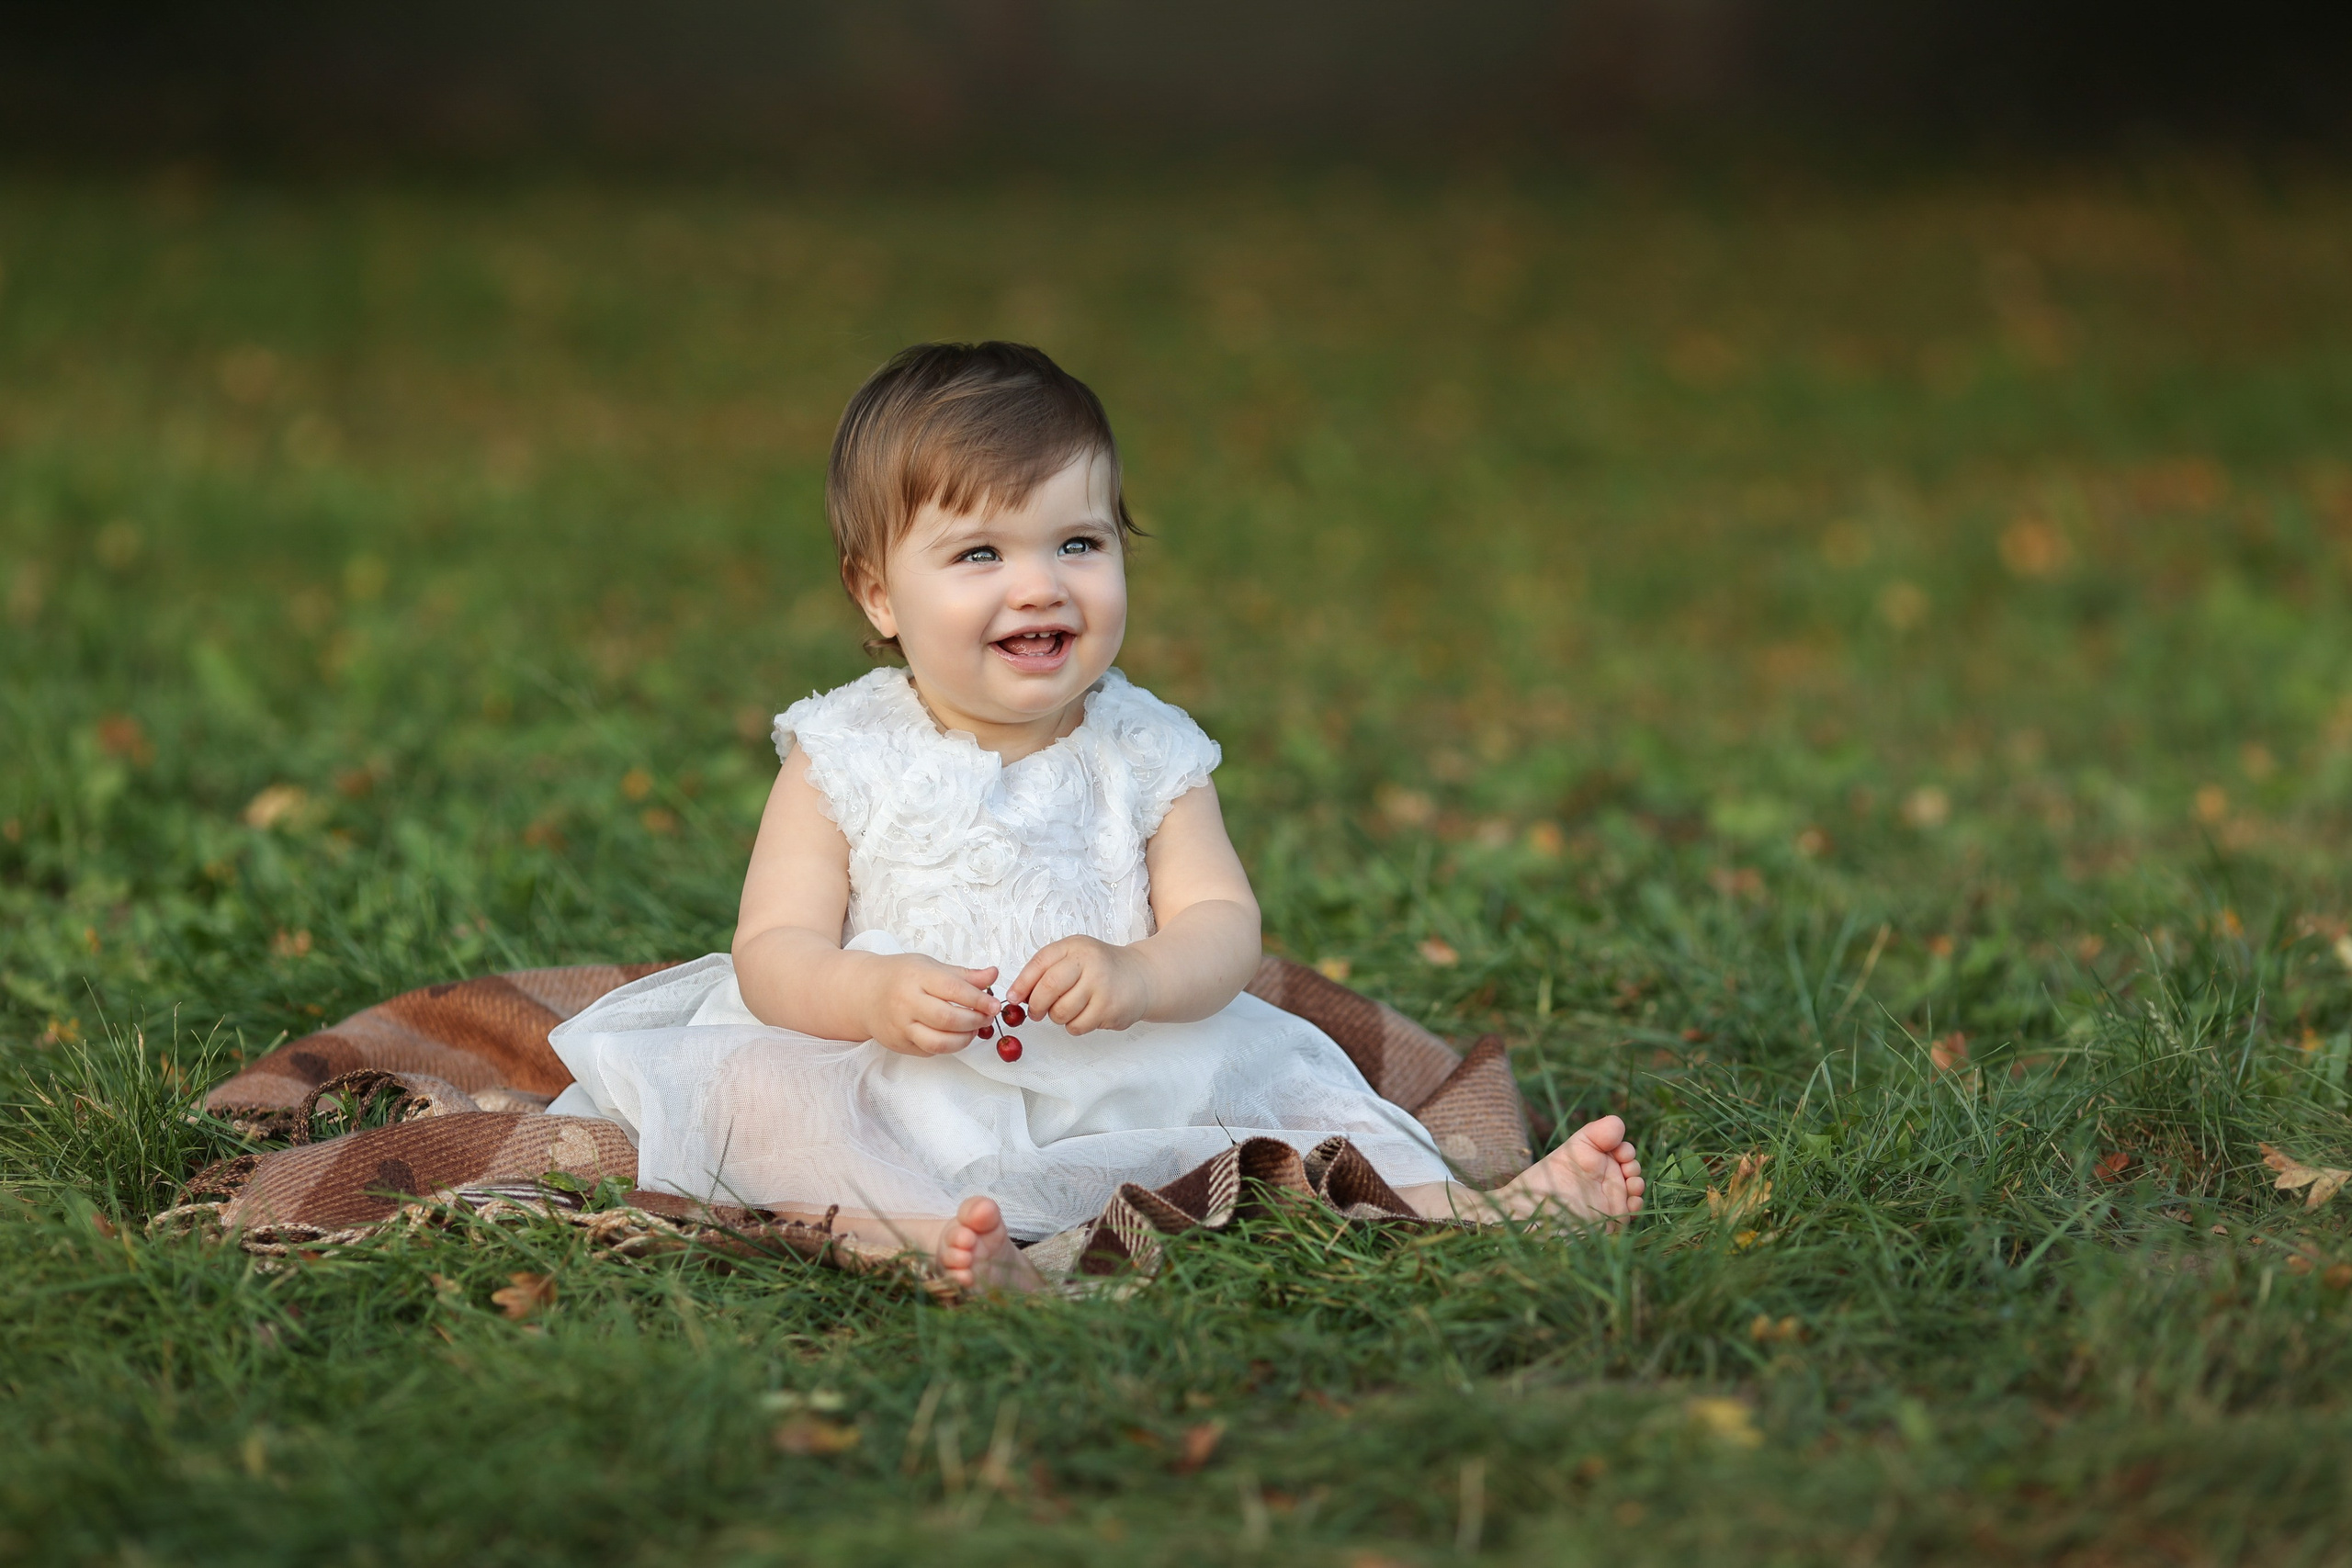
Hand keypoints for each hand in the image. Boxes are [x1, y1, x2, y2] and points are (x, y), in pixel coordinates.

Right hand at [862, 956, 998, 1056]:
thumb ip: (964, 974)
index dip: (979, 1000)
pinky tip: (954, 1035)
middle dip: (975, 1021)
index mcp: (916, 977)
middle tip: (987, 1017)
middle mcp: (906, 1003)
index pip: (953, 990)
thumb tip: (993, 975)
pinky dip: (948, 1046)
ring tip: (973, 1029)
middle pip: (948, 1019)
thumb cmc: (899, 976)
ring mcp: (900, 1027)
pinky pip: (930, 1051)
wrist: (863, 994)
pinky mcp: (899, 1045)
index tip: (995, 1005)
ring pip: (939, 1042)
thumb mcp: (930, 966)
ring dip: (964, 1039)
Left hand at [1011, 937, 1154, 1034]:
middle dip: (1036, 1005)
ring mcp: (1102, 986)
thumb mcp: (1074, 956)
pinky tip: (1084, 1014)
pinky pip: (1077, 1026)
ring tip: (1068, 1009)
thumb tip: (1016, 995)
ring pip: (1060, 1012)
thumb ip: (1045, 969)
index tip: (1013, 997)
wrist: (1141, 977)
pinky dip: (1074, 1025)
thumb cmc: (1100, 968)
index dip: (1022, 983)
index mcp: (1076, 947)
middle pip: (1048, 988)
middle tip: (1036, 1012)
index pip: (1040, 963)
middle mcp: (1090, 963)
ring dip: (1057, 1017)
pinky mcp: (1110, 1009)